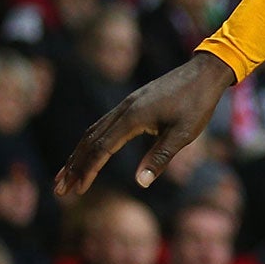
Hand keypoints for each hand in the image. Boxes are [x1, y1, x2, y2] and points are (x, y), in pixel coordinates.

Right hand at [56, 51, 236, 196]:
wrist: (204, 73)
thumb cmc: (197, 104)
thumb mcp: (184, 134)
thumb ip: (160, 157)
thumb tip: (140, 183)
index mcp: (133, 117)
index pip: (101, 149)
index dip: (88, 171)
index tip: (78, 190)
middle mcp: (123, 110)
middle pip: (89, 141)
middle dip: (74, 167)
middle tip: (60, 190)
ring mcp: (125, 105)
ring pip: (93, 132)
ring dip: (78, 155)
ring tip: (66, 174)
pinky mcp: (131, 104)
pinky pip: (103, 125)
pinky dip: (91, 142)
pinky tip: (88, 152)